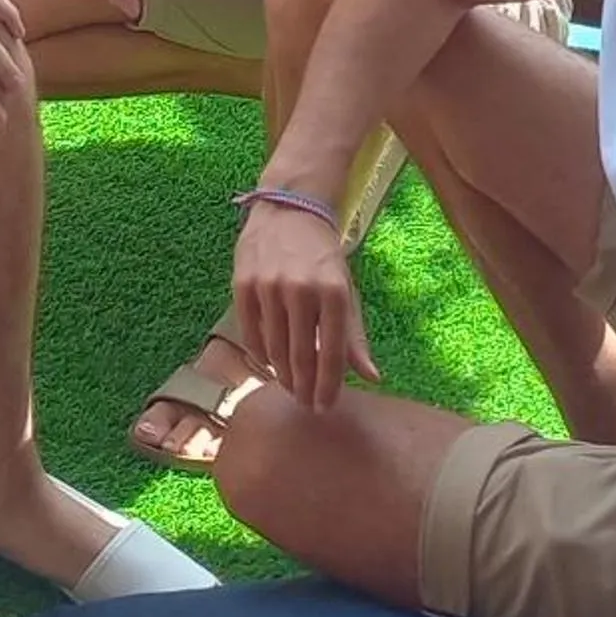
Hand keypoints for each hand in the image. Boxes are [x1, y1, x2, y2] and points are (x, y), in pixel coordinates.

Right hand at [231, 194, 375, 411]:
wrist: (289, 210)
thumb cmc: (322, 257)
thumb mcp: (346, 291)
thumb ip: (354, 336)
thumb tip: (372, 378)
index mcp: (334, 292)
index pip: (332, 354)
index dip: (328, 386)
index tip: (324, 406)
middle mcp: (301, 289)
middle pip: (301, 355)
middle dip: (304, 387)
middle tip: (305, 404)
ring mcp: (268, 286)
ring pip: (274, 347)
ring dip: (282, 374)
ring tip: (288, 386)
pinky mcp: (243, 283)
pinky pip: (249, 331)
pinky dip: (259, 353)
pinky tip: (267, 364)